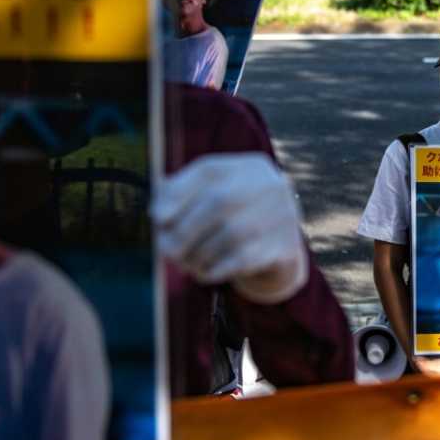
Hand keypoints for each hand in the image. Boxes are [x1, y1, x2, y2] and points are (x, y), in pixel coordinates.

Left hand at [152, 152, 308, 303]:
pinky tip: (203, 273)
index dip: (176, 193)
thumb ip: (183, 193)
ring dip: (197, 254)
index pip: (208, 170)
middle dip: (183, 230)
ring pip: (229, 235)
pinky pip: (241, 259)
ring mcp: (279, 214)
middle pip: (218, 202)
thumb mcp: (217, 195)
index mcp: (247, 166)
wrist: (282, 247)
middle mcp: (267, 184)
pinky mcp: (283, 245)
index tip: (156, 216)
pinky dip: (214, 269)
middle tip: (165, 250)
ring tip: (186, 263)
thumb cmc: (236, 218)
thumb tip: (157, 209)